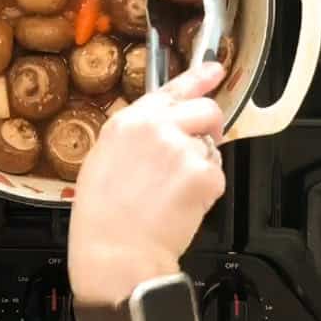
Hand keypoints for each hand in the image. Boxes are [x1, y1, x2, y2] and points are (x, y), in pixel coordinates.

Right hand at [68, 61, 226, 305]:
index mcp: (130, 120)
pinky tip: (182, 205)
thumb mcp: (105, 158)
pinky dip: (206, 191)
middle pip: (207, 110)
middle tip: (199, 151)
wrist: (117, 250)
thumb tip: (162, 127)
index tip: (214, 69)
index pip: (173, 89)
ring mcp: (183, 148)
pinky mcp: (204, 173)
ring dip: (202, 165)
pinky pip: (216, 175)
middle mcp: (158, 126)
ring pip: (212, 147)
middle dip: (211, 127)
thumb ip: (136, 135)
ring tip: (174, 192)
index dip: (199, 77)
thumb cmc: (103, 215)